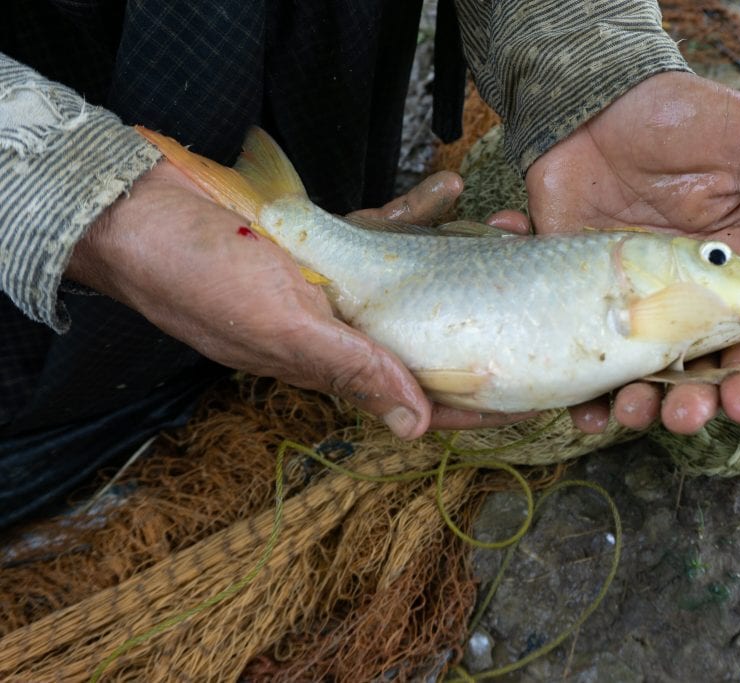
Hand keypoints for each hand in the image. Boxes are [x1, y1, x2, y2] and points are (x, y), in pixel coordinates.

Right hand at [67, 162, 528, 438]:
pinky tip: (449, 191)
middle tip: (537, 310)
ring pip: (417, 284)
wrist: (137, 211)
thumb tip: (416, 429)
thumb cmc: (202, 279)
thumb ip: (352, 371)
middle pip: (427, 340)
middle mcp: (341, 332)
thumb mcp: (284, 330)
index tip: (528, 402)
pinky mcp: (326, 244)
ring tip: (510, 238)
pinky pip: (386, 233)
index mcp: (331, 366)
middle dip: (482, 328)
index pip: (416, 396)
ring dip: (463, 261)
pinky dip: (417, 214)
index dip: (470, 404)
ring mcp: (336, 288)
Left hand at [525, 72, 739, 433]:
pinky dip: (582, 388)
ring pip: (635, 372)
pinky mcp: (574, 294)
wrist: (593, 97)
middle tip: (684, 418)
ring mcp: (624, 299)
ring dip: (638, 405)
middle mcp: (676, 297)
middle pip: (692, 370)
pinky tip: (585, 411)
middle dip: (692, 403)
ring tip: (630, 414)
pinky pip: (579, 350)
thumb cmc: (679, 116)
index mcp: (727, 273)